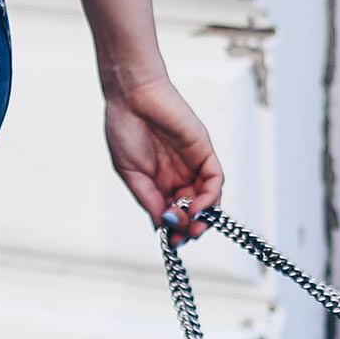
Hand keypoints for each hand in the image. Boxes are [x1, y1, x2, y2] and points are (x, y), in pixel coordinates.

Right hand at [103, 74, 222, 240]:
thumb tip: (162, 225)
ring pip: (208, 198)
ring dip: (203, 217)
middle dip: (191, 227)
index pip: (174, 213)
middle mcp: (178, 175)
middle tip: (183, 237)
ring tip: (191, 226)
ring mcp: (193, 164)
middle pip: (194, 209)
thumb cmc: (124, 129)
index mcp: (158, 181)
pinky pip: (215, 180)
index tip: (171, 241)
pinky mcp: (204, 151)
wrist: (132, 97)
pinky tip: (197, 207)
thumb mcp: (131, 173)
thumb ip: (148, 199)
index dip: (175, 229)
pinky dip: (210, 198)